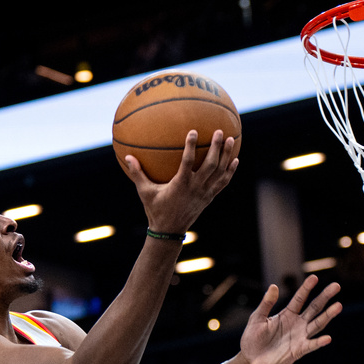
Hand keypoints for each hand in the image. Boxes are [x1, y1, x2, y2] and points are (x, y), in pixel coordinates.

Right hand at [123, 129, 238, 233]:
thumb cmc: (156, 210)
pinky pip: (223, 183)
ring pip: (220, 173)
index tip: (193, 132)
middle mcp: (195, 188)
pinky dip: (230, 171)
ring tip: (230, 139)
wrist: (169, 232)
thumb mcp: (145, 192)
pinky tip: (235, 160)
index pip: (187, 162)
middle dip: (216, 148)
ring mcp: (204, 193)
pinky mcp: (209, 198)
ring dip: (226, 156)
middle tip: (219, 131)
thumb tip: (127, 157)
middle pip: (210, 165)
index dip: (191, 146)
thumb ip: (137, 174)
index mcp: (180, 185)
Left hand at [239, 276, 341, 363]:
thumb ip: (266, 304)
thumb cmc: (253, 339)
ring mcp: (299, 337)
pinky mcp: (298, 351)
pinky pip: (310, 345)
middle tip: (337, 285)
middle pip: (314, 308)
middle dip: (325, 297)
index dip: (306, 288)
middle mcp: (297, 324)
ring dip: (328, 315)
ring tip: (338, 305)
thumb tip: (274, 286)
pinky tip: (327, 338)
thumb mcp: (257, 319)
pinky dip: (319, 342)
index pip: (299, 298)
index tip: (314, 277)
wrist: (250, 362)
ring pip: (317, 324)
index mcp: (287, 314)